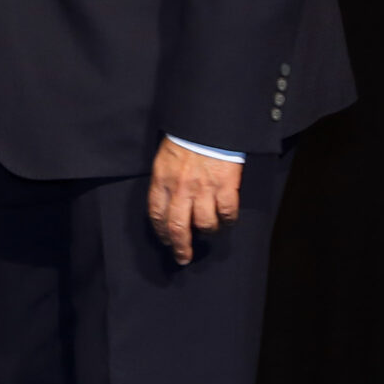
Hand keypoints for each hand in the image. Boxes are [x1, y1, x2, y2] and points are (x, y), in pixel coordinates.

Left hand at [147, 136, 241, 265]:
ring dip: (206, 232)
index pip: (156, 214)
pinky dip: (227, 221)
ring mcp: (204, 189)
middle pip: (177, 227)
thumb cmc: (184, 139)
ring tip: (208, 232)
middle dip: (180, 246)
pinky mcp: (226, 186)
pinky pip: (227, 213)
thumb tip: (167, 203)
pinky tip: (226, 221)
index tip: (165, 241)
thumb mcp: (164, 159)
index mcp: (162, 180)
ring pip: (204, 224)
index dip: (160, 232)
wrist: (207, 125)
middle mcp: (181, 188)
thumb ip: (164, 182)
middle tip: (183, 258)